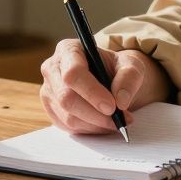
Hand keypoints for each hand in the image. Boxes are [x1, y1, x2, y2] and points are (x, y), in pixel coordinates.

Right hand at [40, 39, 170, 133]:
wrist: (110, 78)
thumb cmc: (117, 68)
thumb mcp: (131, 65)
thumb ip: (129, 77)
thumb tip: (120, 100)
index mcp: (68, 50)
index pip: (73, 73)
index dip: (91, 92)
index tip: (112, 106)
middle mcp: (52, 69)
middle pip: (66, 98)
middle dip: (95, 114)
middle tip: (119, 120)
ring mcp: (49, 91)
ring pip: (68, 116)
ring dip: (96, 124)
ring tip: (117, 121)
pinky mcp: (52, 110)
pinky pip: (68, 127)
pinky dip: (90, 129)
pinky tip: (104, 123)